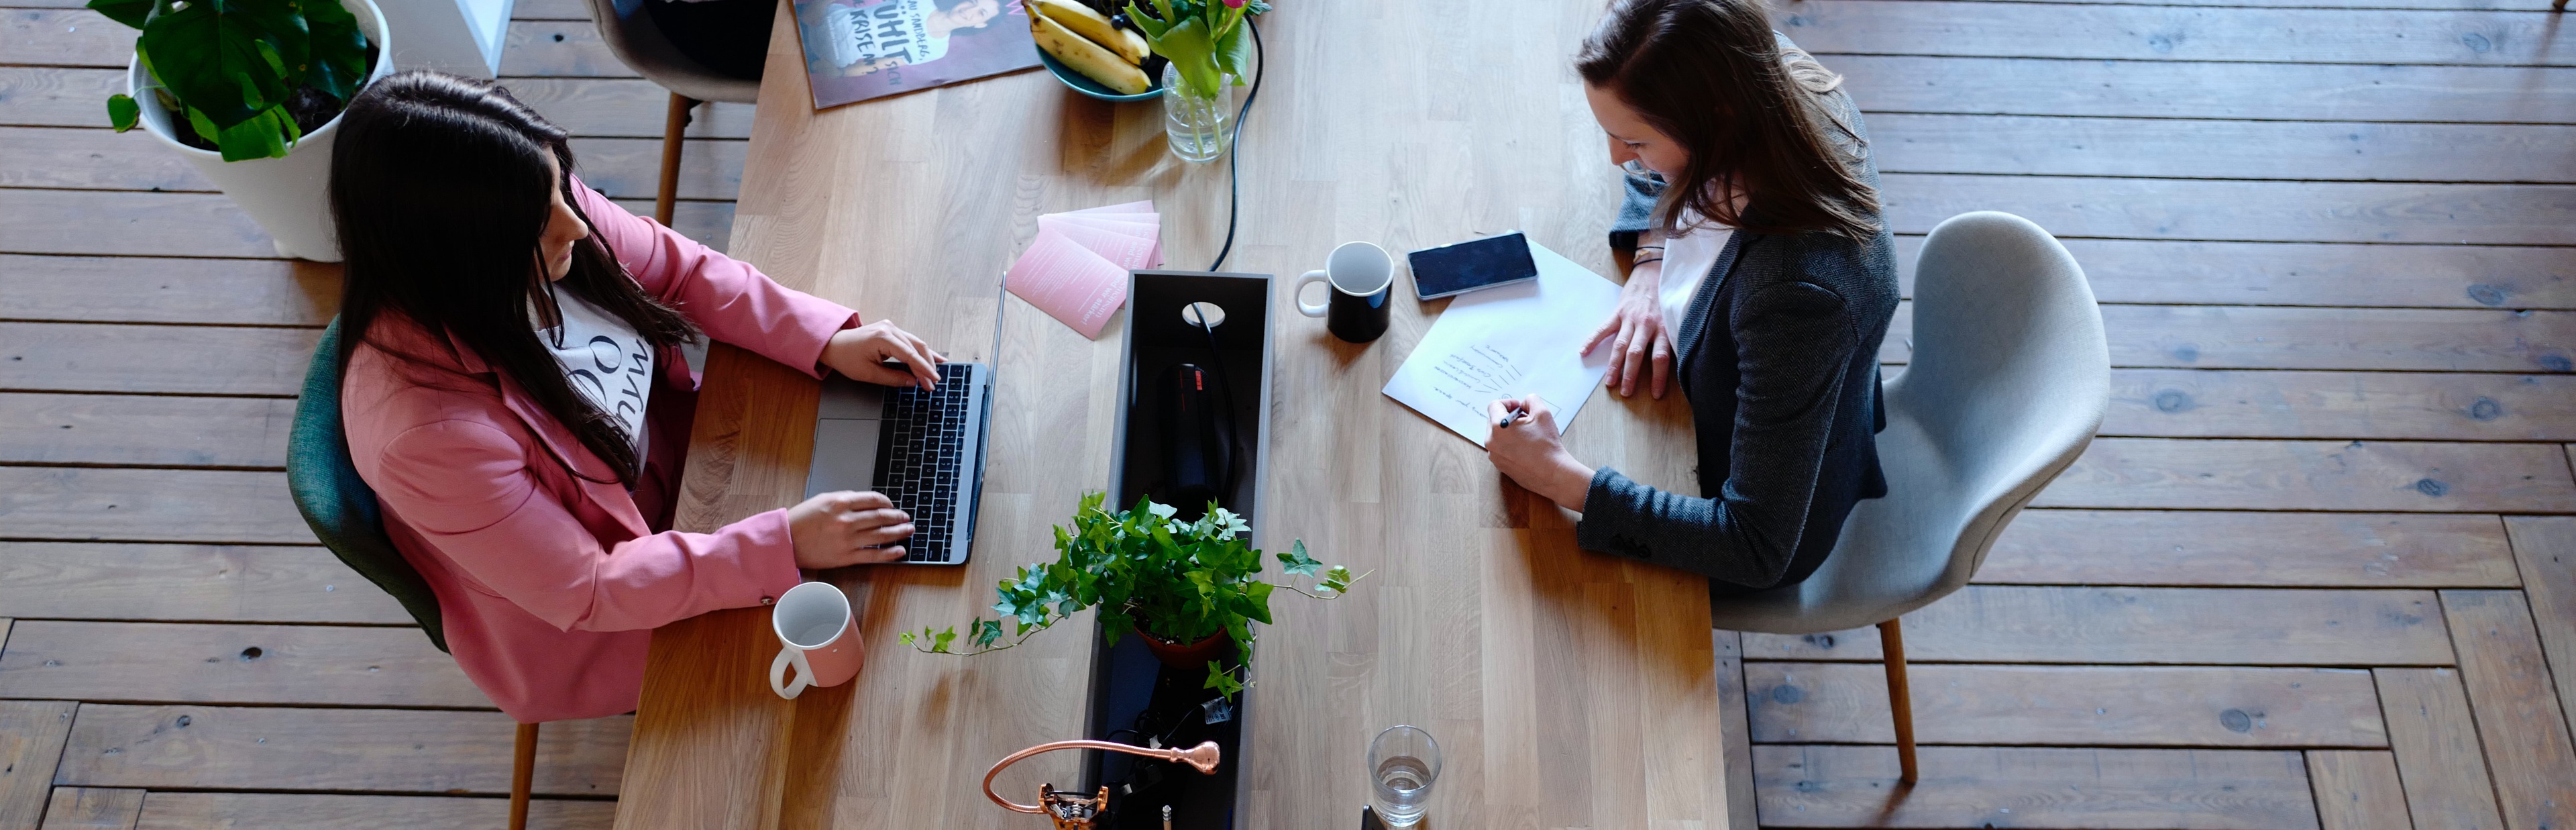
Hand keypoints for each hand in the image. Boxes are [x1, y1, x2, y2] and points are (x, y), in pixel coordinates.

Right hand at [787, 491, 914, 567]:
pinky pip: (873, 555)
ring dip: (899, 532)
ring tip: (909, 530)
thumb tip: (867, 502)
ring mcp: (848, 540)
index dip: (887, 502)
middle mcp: (847, 520)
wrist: (786, 542)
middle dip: (897, 517)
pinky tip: (900, 550)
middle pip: (881, 517)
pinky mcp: (846, 557)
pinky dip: (889, 553)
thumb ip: (845, 498)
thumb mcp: (822, 499)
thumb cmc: (801, 520)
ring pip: (881, 535)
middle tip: (906, 518)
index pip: (873, 500)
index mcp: (841, 502)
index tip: (892, 506)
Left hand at [821, 320, 942, 390]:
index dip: (924, 370)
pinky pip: (910, 341)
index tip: (933, 381)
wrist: (833, 345)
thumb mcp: (868, 374)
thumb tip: (912, 382)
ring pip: (916, 343)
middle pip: (917, 347)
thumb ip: (893, 378)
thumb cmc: (846, 358)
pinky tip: (934, 357)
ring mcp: (891, 327)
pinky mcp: (890, 330)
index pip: (910, 355)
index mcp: (883, 338)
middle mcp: (889, 328)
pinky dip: (920, 351)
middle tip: (933, 383)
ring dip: (926, 359)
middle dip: (927, 366)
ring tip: (937, 372)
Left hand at [1485, 395, 1595, 511]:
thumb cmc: (1547, 445)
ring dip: (1509, 431)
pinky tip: (1526, 448)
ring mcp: (1494, 456)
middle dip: (1508, 417)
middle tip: (1526, 421)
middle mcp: (1491, 441)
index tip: (1520, 408)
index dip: (1509, 403)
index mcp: (1498, 427)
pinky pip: (1500, 449)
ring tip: (1527, 435)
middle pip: (1494, 420)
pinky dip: (1509, 445)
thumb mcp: (1543, 413)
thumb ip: (1531, 400)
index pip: (1494, 405)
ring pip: (1497, 435)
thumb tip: (1523, 403)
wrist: (1553, 473)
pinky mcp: (1500, 466)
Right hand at [1581, 258, 1672, 398]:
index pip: (1661, 358)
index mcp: (1663, 328)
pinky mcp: (1619, 311)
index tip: (1656, 394)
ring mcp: (1631, 318)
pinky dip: (1592, 340)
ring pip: (1621, 345)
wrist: (1655, 269)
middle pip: (1637, 354)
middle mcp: (1647, 324)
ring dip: (1614, 366)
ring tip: (1609, 383)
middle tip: (1626, 393)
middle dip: (1631, 376)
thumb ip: (1672, 336)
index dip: (1659, 378)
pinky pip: (1604, 328)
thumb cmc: (1667, 296)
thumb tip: (1678, 361)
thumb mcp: (1675, 317)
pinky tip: (1583, 352)